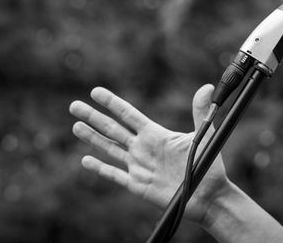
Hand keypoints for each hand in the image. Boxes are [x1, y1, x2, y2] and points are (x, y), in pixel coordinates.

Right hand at [69, 84, 229, 224]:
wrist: (208, 195)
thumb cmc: (208, 164)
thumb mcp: (204, 134)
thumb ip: (200, 111)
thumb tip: (207, 86)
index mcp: (155, 134)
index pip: (128, 114)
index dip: (111, 103)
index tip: (95, 91)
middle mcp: (143, 148)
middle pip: (112, 129)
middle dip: (93, 117)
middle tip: (74, 105)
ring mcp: (138, 166)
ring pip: (109, 149)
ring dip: (92, 138)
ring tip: (76, 126)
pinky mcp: (137, 185)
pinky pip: (114, 175)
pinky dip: (100, 168)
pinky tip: (85, 160)